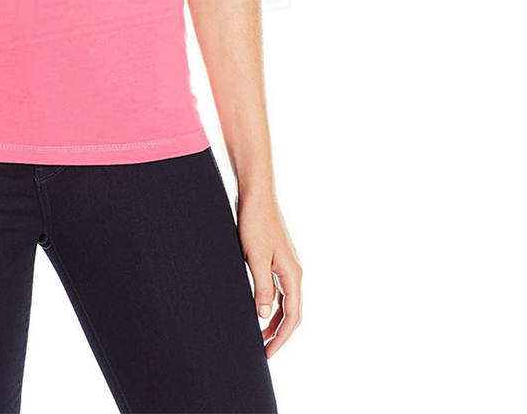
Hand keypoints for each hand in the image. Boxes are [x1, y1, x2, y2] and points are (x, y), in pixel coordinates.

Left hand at [237, 192, 301, 357]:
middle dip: (279, 333)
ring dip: (274, 319)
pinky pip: (278, 288)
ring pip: (285, 301)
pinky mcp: (276, 258)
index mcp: (293, 274)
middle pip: (292, 312)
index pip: (293, 316)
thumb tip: (265, 316)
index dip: (281, 337)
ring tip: (259, 335)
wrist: (256, 195)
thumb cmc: (255, 223)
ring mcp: (286, 265)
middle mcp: (293, 271)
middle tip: (263, 350)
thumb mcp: (255, 258)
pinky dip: (271, 303)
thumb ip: (262, 287)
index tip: (268, 353)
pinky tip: (259, 308)